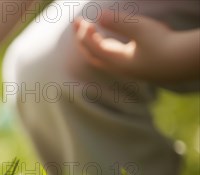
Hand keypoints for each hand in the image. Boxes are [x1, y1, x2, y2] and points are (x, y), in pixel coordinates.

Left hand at [74, 11, 199, 81]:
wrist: (188, 62)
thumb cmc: (165, 44)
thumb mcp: (141, 29)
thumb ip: (120, 22)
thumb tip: (99, 15)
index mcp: (117, 62)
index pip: (93, 47)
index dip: (84, 33)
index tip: (81, 19)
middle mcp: (120, 68)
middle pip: (93, 55)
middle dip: (82, 39)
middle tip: (77, 23)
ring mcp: (129, 69)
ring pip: (104, 58)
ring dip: (94, 43)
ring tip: (89, 30)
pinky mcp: (139, 67)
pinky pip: (116, 58)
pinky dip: (107, 47)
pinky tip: (111, 41)